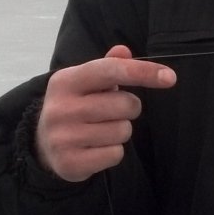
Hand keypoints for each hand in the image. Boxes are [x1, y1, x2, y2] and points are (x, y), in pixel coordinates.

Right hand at [35, 45, 175, 181]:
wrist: (44, 144)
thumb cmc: (76, 105)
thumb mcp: (86, 82)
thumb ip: (108, 65)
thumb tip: (124, 51)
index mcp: (65, 81)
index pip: (111, 70)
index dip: (143, 72)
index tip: (170, 77)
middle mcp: (61, 107)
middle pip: (125, 104)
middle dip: (129, 108)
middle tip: (112, 112)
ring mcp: (63, 137)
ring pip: (123, 131)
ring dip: (120, 131)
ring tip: (101, 130)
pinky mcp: (70, 162)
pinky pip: (115, 154)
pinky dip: (113, 152)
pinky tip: (96, 148)